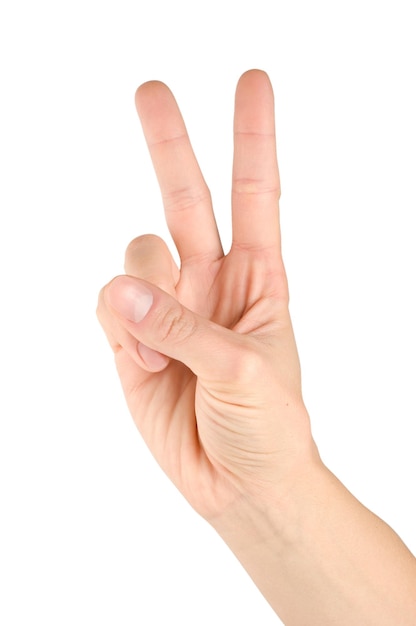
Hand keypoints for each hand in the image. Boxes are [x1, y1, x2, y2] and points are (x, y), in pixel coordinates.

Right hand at [97, 70, 317, 520]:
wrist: (240, 485)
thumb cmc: (268, 427)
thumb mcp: (245, 369)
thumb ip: (183, 328)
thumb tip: (123, 292)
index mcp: (258, 277)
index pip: (256, 192)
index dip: (252, 136)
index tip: (251, 83)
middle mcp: (210, 283)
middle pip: (184, 196)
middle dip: (169, 143)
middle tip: (150, 90)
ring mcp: (168, 309)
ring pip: (137, 256)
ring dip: (142, 288)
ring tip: (159, 346)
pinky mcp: (132, 340)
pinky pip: (108, 305)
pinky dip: (118, 327)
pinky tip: (141, 362)